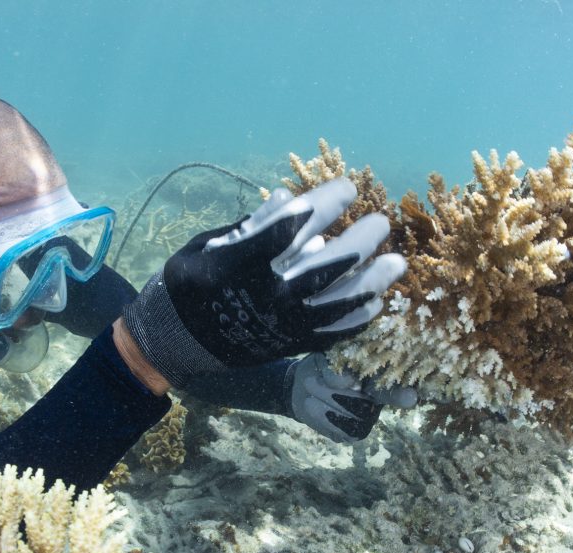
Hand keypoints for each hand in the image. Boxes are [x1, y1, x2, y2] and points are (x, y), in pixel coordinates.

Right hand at [122, 177, 405, 387]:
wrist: (176, 339)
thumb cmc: (191, 282)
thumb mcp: (209, 245)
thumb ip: (251, 226)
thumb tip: (287, 197)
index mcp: (238, 264)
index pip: (289, 228)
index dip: (323, 205)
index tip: (347, 188)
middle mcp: (263, 296)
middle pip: (323, 266)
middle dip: (358, 242)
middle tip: (380, 223)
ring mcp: (279, 325)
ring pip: (336, 304)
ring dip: (371, 282)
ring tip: (396, 264)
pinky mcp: (288, 345)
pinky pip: (331, 334)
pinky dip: (356, 319)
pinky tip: (375, 301)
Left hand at [289, 353, 416, 441]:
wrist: (300, 386)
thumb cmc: (320, 368)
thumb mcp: (325, 361)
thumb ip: (336, 368)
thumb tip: (350, 381)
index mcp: (377, 378)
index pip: (392, 387)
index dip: (402, 394)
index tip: (411, 397)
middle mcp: (378, 401)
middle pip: (363, 406)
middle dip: (334, 395)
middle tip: (310, 382)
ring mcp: (367, 420)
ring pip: (352, 421)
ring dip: (325, 404)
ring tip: (309, 389)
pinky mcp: (353, 434)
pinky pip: (341, 432)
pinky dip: (322, 418)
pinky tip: (312, 405)